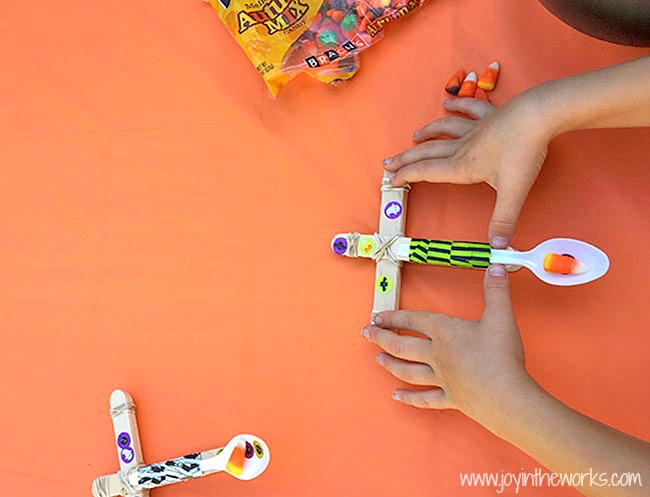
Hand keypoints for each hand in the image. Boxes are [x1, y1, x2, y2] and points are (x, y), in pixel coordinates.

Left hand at [362, 265, 530, 429]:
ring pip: (408, 371)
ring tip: (378, 359)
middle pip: (402, 345)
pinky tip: (397, 396)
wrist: (507, 397)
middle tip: (366, 334)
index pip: (414, 320)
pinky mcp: (450, 399)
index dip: (394, 316)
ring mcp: (441, 379)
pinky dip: (409, 398)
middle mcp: (437, 355)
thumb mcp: (501, 316)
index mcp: (445, 333)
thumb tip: (495, 268)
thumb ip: (496, 290)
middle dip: (381, 338)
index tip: (377, 316)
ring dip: (391, 364)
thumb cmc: (501, 357)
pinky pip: (425, 399)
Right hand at [383, 97, 549, 247]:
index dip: (407, 176)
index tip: (392, 180)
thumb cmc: (524, 150)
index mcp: (463, 166)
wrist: (539, 115)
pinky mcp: (490, 115)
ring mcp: (476, 128)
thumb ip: (503, 220)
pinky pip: (468, 109)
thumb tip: (496, 247)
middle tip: (389, 163)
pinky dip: (456, 107)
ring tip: (415, 137)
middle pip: (427, 152)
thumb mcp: (513, 191)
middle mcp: (464, 146)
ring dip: (427, 133)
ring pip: (444, 130)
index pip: (427, 172)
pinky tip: (448, 104)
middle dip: (406, 159)